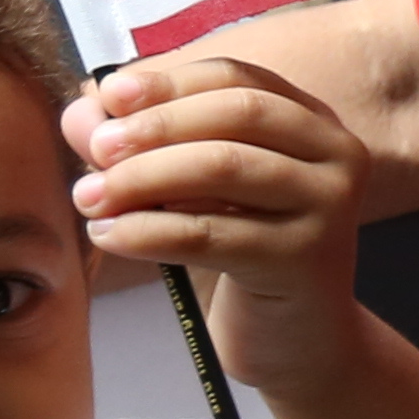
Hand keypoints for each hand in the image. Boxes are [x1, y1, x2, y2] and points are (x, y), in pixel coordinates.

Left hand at [71, 53, 368, 393]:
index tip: (108, 95)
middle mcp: (336, 154)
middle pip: (236, 113)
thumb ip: (142, 143)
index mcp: (313, 121)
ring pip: (224, 167)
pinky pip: (211, 234)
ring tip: (90, 199)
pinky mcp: (305, 259)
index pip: (238, 78)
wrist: (296, 340)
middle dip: (155, 126)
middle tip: (94, 151)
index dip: (170, 81)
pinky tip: (109, 236)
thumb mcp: (196, 188)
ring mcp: (329, 206)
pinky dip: (149, 229)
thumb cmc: (241, 252)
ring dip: (143, 177)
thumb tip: (82, 113)